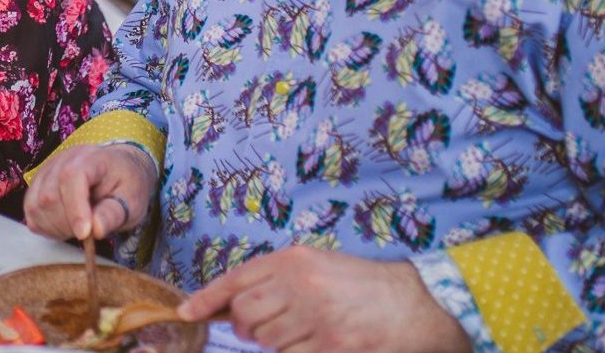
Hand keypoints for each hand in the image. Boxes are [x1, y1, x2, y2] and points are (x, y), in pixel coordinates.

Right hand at [24, 143, 156, 241]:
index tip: (85, 234)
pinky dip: (45, 225)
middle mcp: (63, 160)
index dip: (75, 209)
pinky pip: (30, 211)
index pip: (72, 177)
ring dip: (54, 227)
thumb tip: (96, 229)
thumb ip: (114, 213)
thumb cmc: (126, 185)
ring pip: (35, 205)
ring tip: (77, 229)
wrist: (117, 170)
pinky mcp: (38, 185)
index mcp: (91, 158)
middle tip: (87, 233)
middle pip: (49, 195)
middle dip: (66, 224)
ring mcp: (47, 171)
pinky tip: (64, 226)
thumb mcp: (133, 200)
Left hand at [178, 247, 471, 352]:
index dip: (207, 299)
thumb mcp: (318, 266)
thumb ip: (278, 280)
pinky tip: (318, 344)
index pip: (236, 279)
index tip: (187, 312)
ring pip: (267, 341)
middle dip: (249, 327)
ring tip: (305, 332)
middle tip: (267, 327)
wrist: (418, 304)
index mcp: (294, 260)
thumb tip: (236, 306)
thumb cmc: (365, 285)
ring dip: (276, 343)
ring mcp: (316, 318)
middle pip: (246, 315)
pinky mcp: (332, 347)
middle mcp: (300, 285)